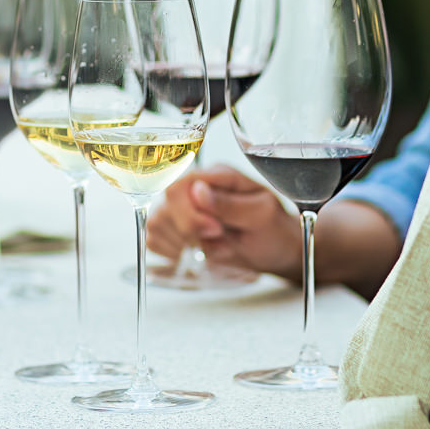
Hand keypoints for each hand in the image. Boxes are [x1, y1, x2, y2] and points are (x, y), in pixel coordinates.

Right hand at [146, 166, 302, 278]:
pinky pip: (154, 240)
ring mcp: (181, 207)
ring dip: (184, 244)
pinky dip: (174, 253)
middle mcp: (194, 187)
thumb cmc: (273, 229)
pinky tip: (198, 253)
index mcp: (216, 175)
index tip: (216, 230)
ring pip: (157, 222)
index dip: (191, 211)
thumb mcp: (261, 214)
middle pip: (165, 204)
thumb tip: (198, 191)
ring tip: (214, 247)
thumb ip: (230, 204)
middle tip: (219, 238)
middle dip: (189, 230)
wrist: (275, 250)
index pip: (181, 183)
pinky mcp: (174, 229)